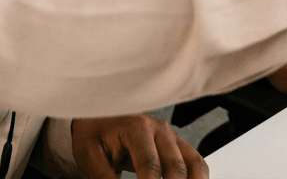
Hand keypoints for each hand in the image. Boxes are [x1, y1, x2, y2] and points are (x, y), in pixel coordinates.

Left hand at [71, 114, 206, 178]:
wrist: (97, 119)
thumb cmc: (93, 135)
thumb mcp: (91, 158)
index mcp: (136, 127)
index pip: (150, 165)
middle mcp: (159, 129)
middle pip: (176, 167)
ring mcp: (171, 136)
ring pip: (194, 164)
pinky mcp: (176, 145)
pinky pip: (195, 163)